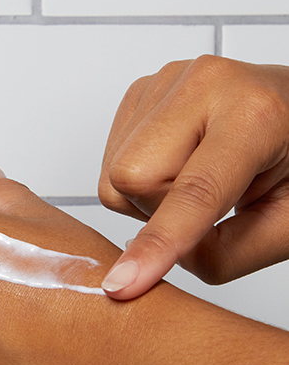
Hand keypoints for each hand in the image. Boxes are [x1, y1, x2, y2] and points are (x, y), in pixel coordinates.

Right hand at [99, 55, 288, 299]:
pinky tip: (179, 163)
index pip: (194, 191)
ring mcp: (164, 81)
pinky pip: (110, 157)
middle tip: (209, 205)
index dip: (160, 242)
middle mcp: (202, 83)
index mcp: (255, 113)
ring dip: (149, 195)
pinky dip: (140, 176)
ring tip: (197, 179)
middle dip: (159, 210)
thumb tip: (155, 258)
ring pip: (114, 172)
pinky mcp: (141, 90)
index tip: (125, 283)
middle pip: (132, 177)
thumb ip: (226, 253)